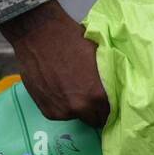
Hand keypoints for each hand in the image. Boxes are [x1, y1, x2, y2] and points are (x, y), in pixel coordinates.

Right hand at [0, 0, 109, 126]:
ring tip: (74, 90)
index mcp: (98, 94)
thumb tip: (113, 84)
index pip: (111, 112)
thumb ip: (105, 76)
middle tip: (92, 97)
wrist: (39, 35)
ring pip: (77, 116)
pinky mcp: (46, 110)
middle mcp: (80, 107)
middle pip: (95, 119)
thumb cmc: (72, 39)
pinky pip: (60, 113)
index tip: (108, 101)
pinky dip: (62, 105)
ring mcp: (62, 111)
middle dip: (96, 110)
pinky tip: (60, 89)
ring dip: (78, 108)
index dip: (110, 106)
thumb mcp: (98, 55)